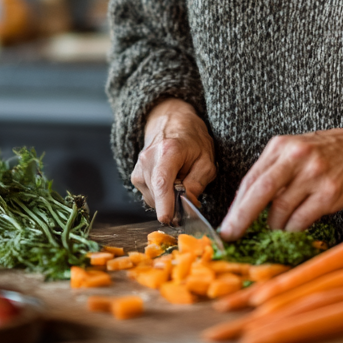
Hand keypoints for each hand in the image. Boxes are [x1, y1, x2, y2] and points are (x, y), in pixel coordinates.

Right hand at [131, 98, 216, 223]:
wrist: (172, 123)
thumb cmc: (192, 140)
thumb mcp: (206, 160)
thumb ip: (197, 184)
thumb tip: (186, 207)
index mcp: (168, 151)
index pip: (162, 182)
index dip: (164, 203)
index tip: (167, 219)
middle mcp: (148, 159)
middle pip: (158, 195)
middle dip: (174, 205)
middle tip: (190, 196)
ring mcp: (139, 168)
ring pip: (154, 199)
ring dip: (168, 199)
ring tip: (180, 181)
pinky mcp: (136, 177)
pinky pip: (150, 196)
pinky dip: (162, 196)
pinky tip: (171, 182)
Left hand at [220, 118, 342, 239]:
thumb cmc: (326, 152)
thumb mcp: (295, 151)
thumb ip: (272, 171)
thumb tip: (245, 206)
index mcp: (281, 145)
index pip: (251, 178)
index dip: (235, 205)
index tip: (225, 224)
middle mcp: (296, 157)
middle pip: (260, 191)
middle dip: (241, 218)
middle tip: (230, 236)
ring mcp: (314, 174)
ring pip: (280, 210)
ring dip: (274, 225)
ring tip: (277, 226)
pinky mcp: (329, 193)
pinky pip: (301, 220)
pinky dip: (292, 228)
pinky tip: (294, 226)